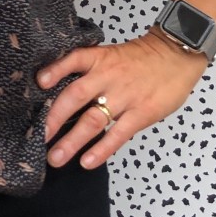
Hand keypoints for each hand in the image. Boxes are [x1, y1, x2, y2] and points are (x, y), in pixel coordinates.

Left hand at [36, 31, 209, 169]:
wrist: (177, 55)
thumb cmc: (141, 58)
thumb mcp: (113, 55)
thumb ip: (92, 71)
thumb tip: (64, 93)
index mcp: (100, 58)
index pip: (73, 60)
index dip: (56, 70)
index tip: (39, 83)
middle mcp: (108, 76)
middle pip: (76, 95)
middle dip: (56, 117)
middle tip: (39, 136)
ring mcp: (125, 96)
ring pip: (93, 119)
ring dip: (73, 140)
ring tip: (55, 157)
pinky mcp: (142, 113)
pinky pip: (118, 134)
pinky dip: (102, 149)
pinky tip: (87, 162)